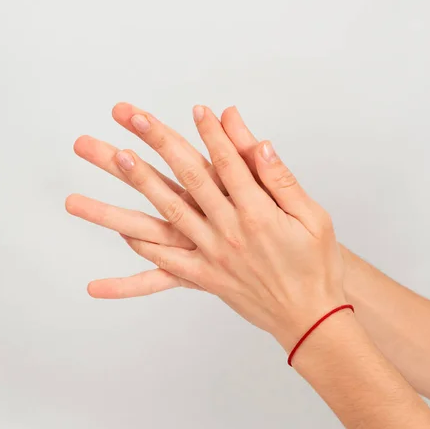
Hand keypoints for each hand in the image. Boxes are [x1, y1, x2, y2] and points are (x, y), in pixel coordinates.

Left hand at [67, 104, 344, 350]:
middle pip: (189, 179)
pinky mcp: (203, 278)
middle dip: (161, 143)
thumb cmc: (316, 266)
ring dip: (139, 188)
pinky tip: (113, 250)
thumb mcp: (313, 218)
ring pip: (167, 217)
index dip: (212, 133)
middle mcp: (229, 232)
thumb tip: (261, 145)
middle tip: (136, 117)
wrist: (310, 318)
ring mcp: (211, 256)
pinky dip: (138, 260)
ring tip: (117, 161)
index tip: (198, 110)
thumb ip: (282, 181)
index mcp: (258, 214)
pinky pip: (164, 268)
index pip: (228, 163)